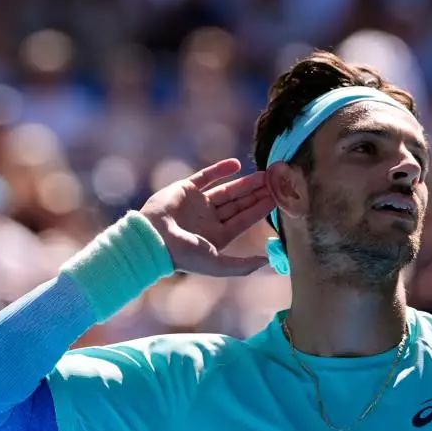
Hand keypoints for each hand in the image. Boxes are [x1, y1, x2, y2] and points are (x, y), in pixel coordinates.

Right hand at [140, 158, 274, 276]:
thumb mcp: (217, 264)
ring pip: (226, 190)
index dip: (261, 209)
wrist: (153, 238)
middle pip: (239, 203)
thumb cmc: (184, 255)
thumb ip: (242, 265)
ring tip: (264, 174)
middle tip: (276, 182)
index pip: (244, 219)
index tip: (279, 198)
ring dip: (245, 182)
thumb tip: (266, 261)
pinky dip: (220, 169)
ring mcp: (197, 203)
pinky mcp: (185, 189)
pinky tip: (236, 164)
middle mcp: (209, 219)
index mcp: (217, 236)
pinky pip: (206, 176)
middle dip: (257, 193)